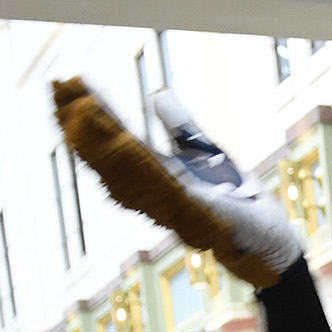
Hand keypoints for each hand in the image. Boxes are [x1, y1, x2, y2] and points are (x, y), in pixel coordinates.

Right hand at [50, 78, 302, 289]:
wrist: (273, 243)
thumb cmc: (239, 201)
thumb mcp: (206, 153)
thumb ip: (180, 127)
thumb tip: (156, 92)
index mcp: (159, 174)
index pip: (116, 140)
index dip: (92, 114)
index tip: (67, 87)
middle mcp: (159, 192)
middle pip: (111, 158)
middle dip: (84, 126)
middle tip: (58, 93)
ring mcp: (176, 204)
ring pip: (129, 173)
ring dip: (104, 145)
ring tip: (81, 113)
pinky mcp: (200, 213)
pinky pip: (166, 188)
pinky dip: (146, 169)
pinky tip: (128, 144)